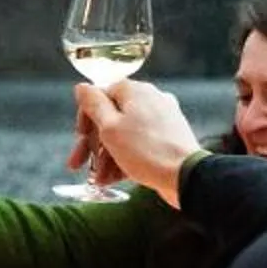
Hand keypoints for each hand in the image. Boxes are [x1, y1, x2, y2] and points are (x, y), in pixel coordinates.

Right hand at [80, 82, 201, 206]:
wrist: (186, 175)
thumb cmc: (146, 150)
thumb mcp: (110, 127)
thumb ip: (93, 104)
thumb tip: (82, 87)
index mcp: (134, 91)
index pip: (100, 96)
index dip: (85, 119)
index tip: (80, 139)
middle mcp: (150, 99)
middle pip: (111, 117)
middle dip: (94, 144)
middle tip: (81, 164)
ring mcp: (163, 118)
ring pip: (125, 134)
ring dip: (108, 156)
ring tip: (99, 180)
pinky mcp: (170, 138)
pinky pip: (141, 144)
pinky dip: (126, 158)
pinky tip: (114, 179)